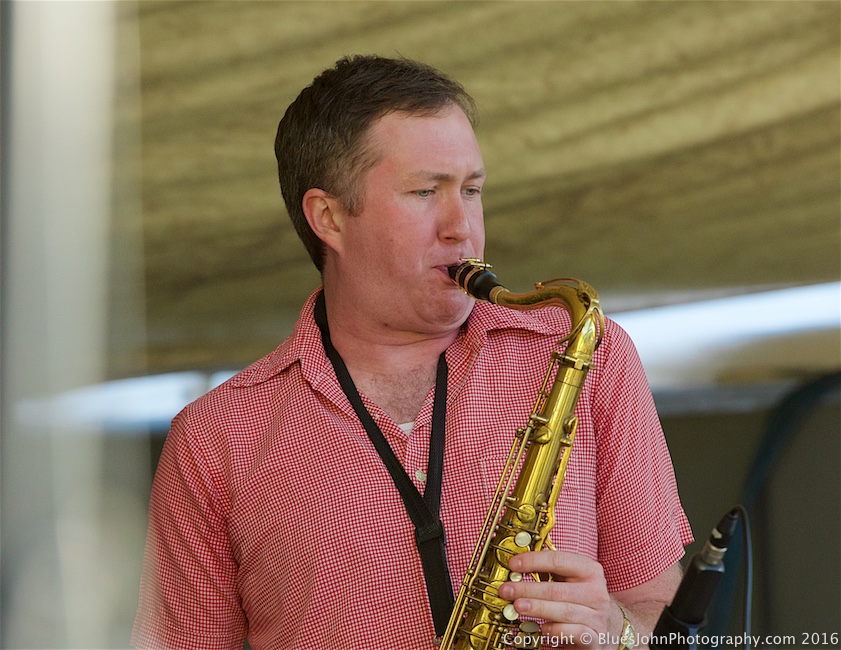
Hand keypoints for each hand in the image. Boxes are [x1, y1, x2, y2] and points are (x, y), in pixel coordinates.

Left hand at [497, 550, 624, 648]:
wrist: (610, 628)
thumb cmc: (582, 600)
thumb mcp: (572, 580)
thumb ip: (550, 572)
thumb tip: (517, 566)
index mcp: (589, 570)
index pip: (558, 560)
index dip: (533, 561)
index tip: (513, 565)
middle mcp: (596, 592)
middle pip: (557, 589)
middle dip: (528, 589)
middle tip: (507, 590)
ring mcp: (597, 616)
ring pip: (563, 611)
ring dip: (537, 608)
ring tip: (517, 606)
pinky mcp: (595, 638)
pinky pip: (573, 633)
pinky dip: (556, 629)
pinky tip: (542, 627)